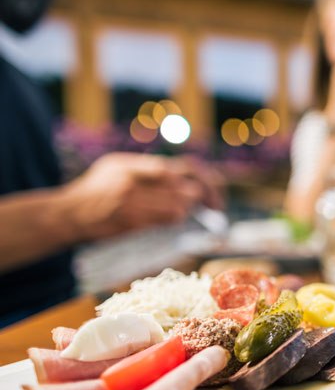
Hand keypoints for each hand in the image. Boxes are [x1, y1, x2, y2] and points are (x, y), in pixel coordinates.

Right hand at [61, 153, 223, 240]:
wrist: (68, 215)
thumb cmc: (95, 189)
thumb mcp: (115, 166)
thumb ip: (145, 167)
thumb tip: (180, 174)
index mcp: (132, 166)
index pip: (176, 169)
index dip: (200, 178)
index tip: (210, 186)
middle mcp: (132, 182)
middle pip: (182, 188)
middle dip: (202, 196)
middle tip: (212, 203)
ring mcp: (131, 204)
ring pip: (177, 206)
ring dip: (189, 209)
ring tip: (191, 209)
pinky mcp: (130, 223)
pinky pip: (164, 221)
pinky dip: (176, 219)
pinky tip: (177, 217)